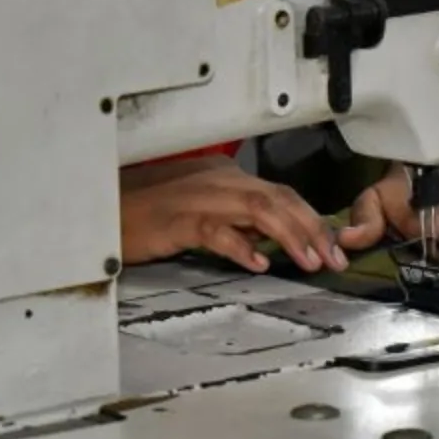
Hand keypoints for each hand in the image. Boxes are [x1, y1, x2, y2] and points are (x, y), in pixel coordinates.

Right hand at [119, 160, 349, 275]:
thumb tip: (271, 238)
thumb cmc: (147, 215)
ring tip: (311, 261)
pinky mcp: (176, 219)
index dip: (311, 219)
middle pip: (277, 198)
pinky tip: (257, 262)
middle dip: (312, 227)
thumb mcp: (201, 212)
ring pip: (257, 209)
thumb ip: (235, 220)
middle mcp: (217, 180)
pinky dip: (239, 244)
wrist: (103, 210)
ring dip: (290, 235)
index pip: (279, 193)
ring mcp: (197, 197)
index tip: (333, 247)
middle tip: (335, 258)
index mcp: (224, 176)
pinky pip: (215, 229)